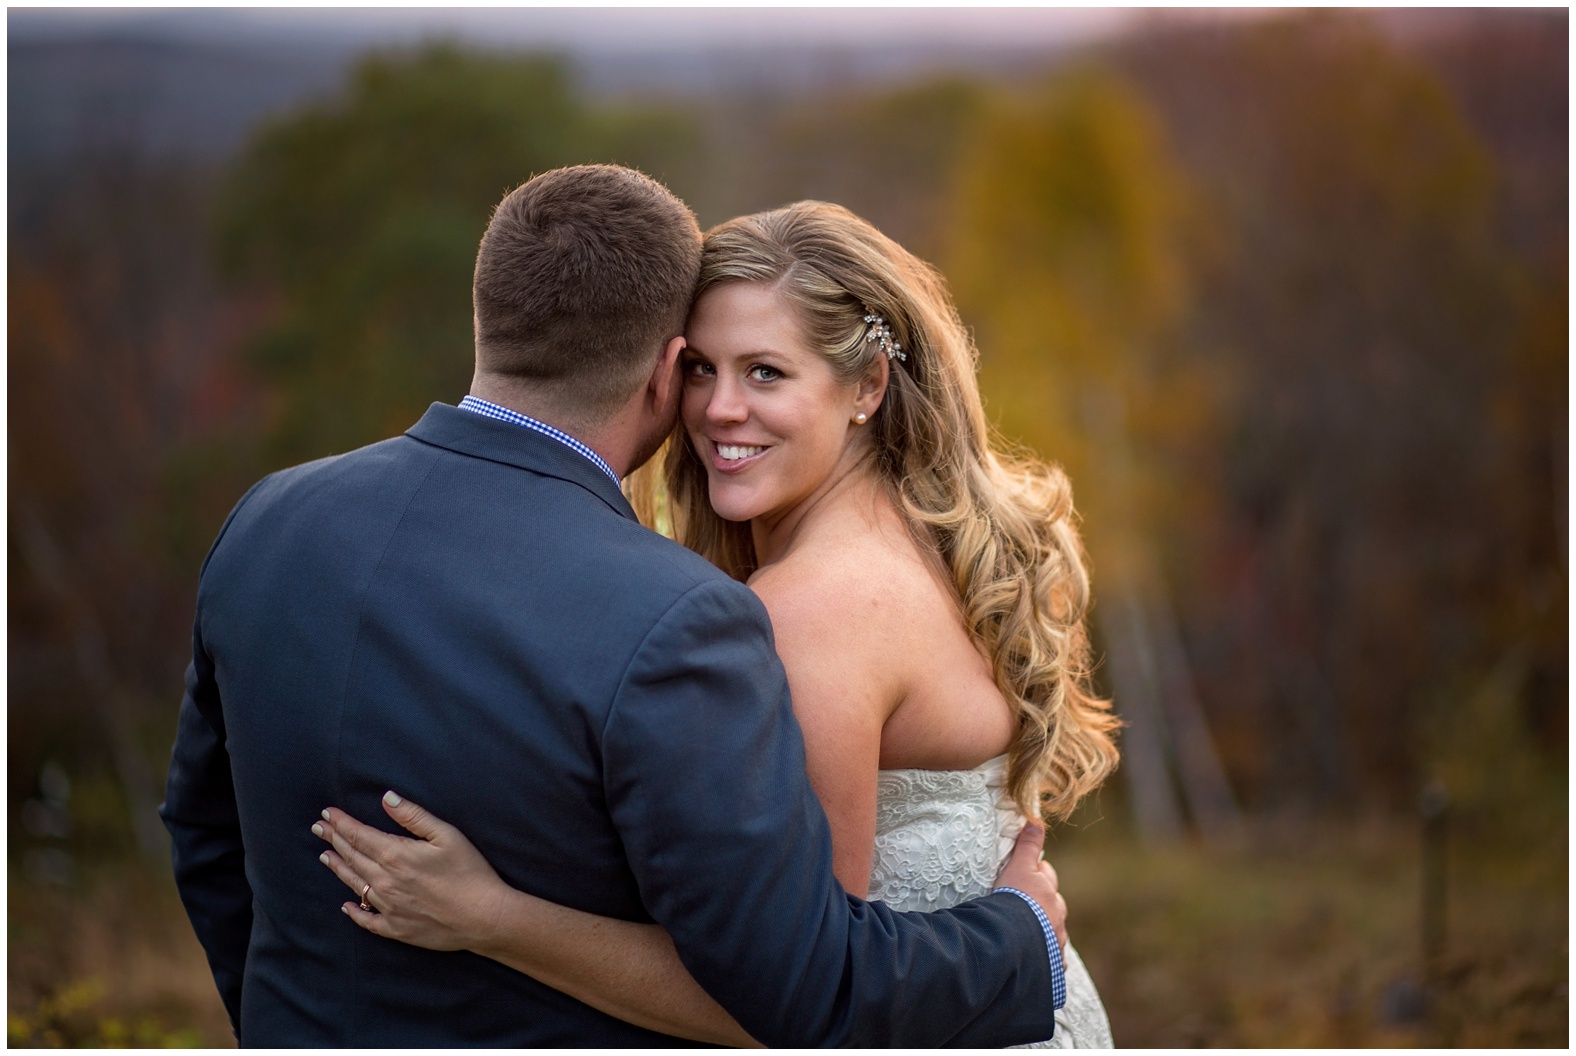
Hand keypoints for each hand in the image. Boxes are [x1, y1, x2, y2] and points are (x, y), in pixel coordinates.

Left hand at [313, 791, 510, 951]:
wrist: (483, 916)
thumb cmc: (470, 872)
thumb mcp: (446, 835)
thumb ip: (413, 816)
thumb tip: (386, 798)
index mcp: (395, 855)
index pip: (359, 835)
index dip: (341, 823)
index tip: (327, 813)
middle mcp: (384, 882)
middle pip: (352, 857)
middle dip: (334, 839)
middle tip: (318, 828)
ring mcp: (388, 907)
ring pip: (354, 885)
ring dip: (338, 868)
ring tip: (325, 856)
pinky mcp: (396, 928)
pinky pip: (367, 920)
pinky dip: (354, 912)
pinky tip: (346, 906)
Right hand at [994, 821, 1068, 952]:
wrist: (1012, 940)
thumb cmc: (1013, 901)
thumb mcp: (1018, 868)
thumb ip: (1027, 846)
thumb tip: (1037, 820)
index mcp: (1049, 893)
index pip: (1046, 876)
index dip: (1035, 873)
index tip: (1024, 873)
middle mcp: (1057, 916)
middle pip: (1052, 904)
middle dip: (1042, 902)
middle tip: (1024, 903)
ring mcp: (1056, 940)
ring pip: (1053, 930)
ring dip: (1043, 929)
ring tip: (1027, 932)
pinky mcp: (1052, 962)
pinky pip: (1053, 959)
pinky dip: (1046, 956)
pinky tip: (1036, 957)